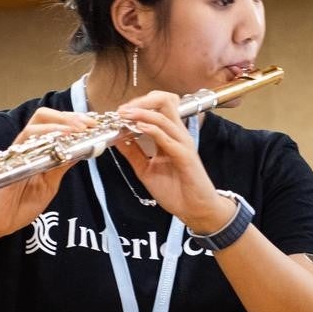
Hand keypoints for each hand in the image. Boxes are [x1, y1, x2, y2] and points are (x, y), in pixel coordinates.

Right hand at [0, 107, 96, 242]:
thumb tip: (82, 150)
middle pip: (43, 117)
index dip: (73, 120)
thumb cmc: (19, 205)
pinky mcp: (7, 163)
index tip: (94, 123)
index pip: (54, 124)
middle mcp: (25, 146)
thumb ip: (61, 166)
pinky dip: (43, 140)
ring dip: (59, 125)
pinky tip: (59, 143)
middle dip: (69, 117)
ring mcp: (15, 153)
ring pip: (34, 126)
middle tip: (89, 124)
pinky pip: (24, 145)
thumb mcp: (49, 184)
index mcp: (36, 149)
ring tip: (78, 131)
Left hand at [113, 92, 234, 231]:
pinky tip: (139, 128)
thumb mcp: (146, 170)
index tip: (120, 112)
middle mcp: (178, 135)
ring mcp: (183, 144)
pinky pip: (168, 138)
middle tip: (122, 110)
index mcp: (170, 136)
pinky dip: (153, 130)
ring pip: (164, 116)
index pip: (158, 107)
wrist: (195, 210)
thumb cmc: (176, 191)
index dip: (138, 104)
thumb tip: (116, 138)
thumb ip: (133, 153)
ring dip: (142, 113)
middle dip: (141, 101)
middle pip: (165, 102)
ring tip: (125, 115)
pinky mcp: (185, 156)